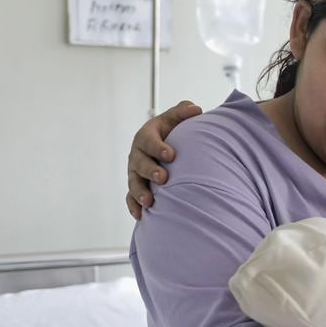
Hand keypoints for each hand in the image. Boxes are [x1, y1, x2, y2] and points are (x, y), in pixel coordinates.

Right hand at [126, 100, 202, 219]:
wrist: (165, 147)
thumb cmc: (172, 131)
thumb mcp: (176, 119)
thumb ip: (183, 112)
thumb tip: (195, 110)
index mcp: (147, 136)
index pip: (149, 141)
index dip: (158, 147)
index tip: (172, 155)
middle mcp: (138, 154)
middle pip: (139, 163)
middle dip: (150, 171)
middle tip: (163, 178)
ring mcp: (135, 172)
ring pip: (133, 182)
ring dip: (140, 192)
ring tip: (150, 202)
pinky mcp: (136, 186)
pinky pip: (130, 198)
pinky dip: (134, 207)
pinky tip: (142, 216)